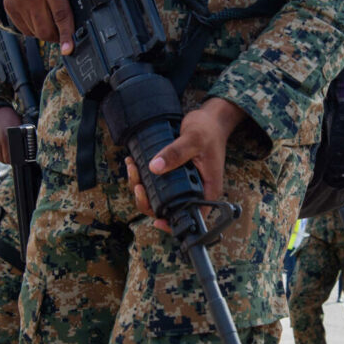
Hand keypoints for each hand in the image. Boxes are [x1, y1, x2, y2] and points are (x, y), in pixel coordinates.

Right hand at [0, 106, 20, 162]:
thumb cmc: (12, 119)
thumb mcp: (19, 127)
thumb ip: (21, 138)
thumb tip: (26, 149)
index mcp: (8, 137)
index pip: (10, 155)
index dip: (14, 160)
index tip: (18, 161)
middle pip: (3, 157)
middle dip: (9, 161)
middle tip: (13, 161)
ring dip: (2, 159)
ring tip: (7, 159)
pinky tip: (1, 155)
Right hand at [2, 0, 74, 54]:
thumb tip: (82, 19)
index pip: (60, 15)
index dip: (66, 34)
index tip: (68, 48)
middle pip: (45, 28)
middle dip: (57, 37)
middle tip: (64, 36)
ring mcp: (17, 0)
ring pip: (35, 31)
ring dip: (46, 34)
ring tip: (53, 26)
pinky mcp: (8, 5)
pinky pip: (23, 28)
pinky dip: (34, 30)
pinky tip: (40, 21)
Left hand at [126, 98, 246, 230]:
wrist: (210, 120)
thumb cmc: (208, 131)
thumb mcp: (193, 139)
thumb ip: (176, 153)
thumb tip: (155, 167)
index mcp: (207, 189)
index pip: (192, 216)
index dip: (173, 222)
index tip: (156, 220)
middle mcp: (196, 190)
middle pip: (169, 209)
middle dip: (148, 200)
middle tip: (138, 183)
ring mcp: (185, 184)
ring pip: (159, 197)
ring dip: (141, 186)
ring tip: (133, 167)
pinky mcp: (176, 175)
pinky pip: (157, 183)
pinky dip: (143, 176)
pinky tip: (134, 163)